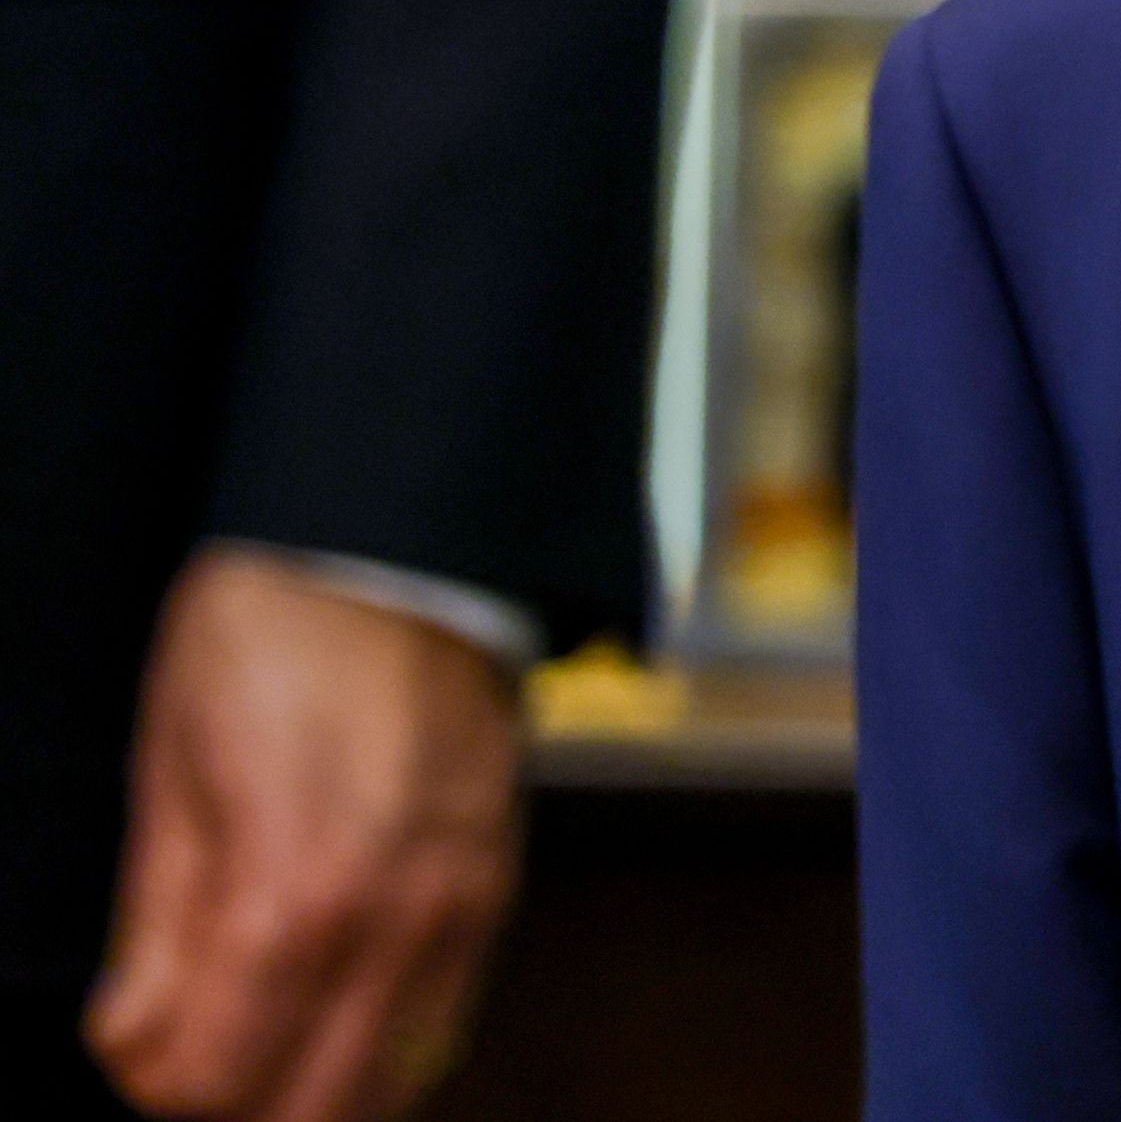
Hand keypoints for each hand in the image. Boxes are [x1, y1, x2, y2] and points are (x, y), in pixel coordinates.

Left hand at [84, 552, 522, 1121]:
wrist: (404, 550)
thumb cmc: (276, 636)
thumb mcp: (172, 769)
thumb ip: (155, 923)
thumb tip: (132, 1033)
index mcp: (296, 888)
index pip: (214, 1075)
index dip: (152, 1081)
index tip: (128, 1041)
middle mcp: (395, 915)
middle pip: (308, 1105)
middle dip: (231, 1102)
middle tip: (187, 1054)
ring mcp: (461, 905)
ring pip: (390, 1083)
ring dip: (311, 1089)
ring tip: (255, 1043)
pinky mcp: (496, 886)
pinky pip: (444, 1021)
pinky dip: (382, 1051)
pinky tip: (332, 1020)